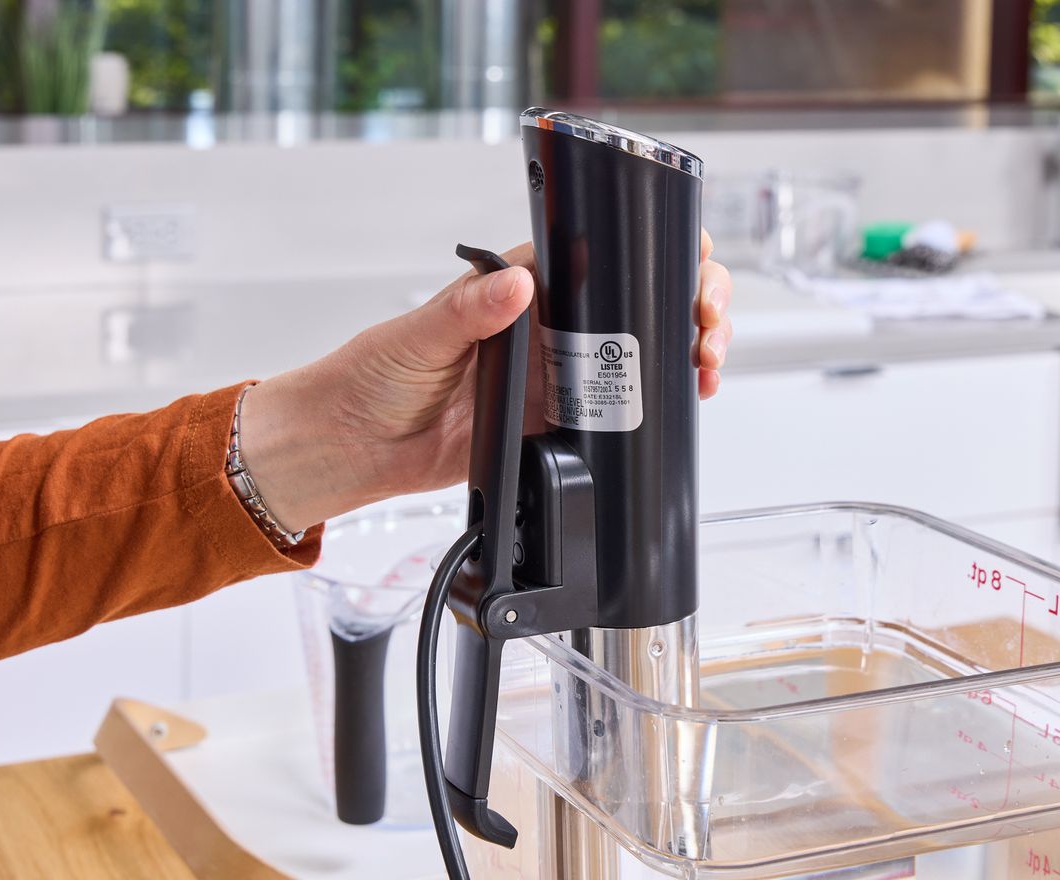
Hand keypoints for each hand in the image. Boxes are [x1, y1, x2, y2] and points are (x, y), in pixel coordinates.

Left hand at [240, 233, 733, 530]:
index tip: (687, 258)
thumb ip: (469, 312)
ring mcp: (555, 377)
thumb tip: (518, 285)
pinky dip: (656, 407)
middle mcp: (544, 329)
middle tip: (706, 321)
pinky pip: (618, 413)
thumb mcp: (417, 336)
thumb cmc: (369, 377)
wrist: (353, 449)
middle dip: (687, 301)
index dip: (651, 250)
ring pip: (640, 356)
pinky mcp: (556, 424)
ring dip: (682, 352)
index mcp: (515, 290)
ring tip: (705, 362)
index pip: (597, 253)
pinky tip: (681, 403)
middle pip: (636, 302)